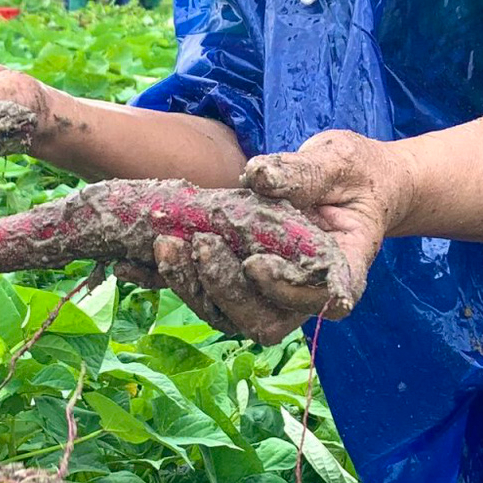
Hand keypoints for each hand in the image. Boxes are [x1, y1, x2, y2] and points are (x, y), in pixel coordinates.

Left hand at [123, 130, 403, 345]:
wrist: (348, 185)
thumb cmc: (353, 174)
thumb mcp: (337, 163)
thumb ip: (304, 173)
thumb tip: (259, 175)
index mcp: (342, 271)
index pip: (318, 299)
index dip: (284, 290)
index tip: (255, 263)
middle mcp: (303, 294)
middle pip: (263, 319)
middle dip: (224, 289)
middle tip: (197, 245)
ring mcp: (267, 294)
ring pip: (226, 314)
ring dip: (191, 287)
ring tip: (163, 246)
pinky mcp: (237, 281)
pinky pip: (200, 292)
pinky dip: (164, 281)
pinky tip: (129, 264)